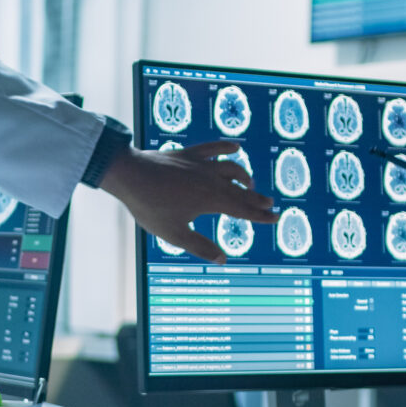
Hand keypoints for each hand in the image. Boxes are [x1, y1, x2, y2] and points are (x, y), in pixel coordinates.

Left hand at [99, 141, 277, 263]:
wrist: (130, 175)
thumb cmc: (151, 207)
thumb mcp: (175, 234)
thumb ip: (200, 247)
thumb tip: (223, 260)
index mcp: (211, 200)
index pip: (243, 209)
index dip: (261, 215)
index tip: (276, 218)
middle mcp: (211, 180)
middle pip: (241, 190)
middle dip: (257, 198)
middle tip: (270, 204)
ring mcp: (200, 164)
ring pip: (231, 168)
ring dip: (244, 176)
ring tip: (250, 183)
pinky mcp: (188, 154)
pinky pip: (212, 147)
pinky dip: (226, 146)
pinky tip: (236, 146)